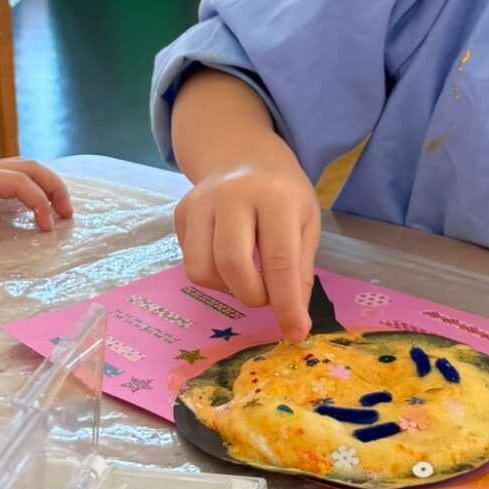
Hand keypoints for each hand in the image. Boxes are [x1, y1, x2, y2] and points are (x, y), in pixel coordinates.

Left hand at [0, 155, 72, 242]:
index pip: (19, 182)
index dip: (38, 202)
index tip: (46, 227)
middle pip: (28, 168)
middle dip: (53, 187)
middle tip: (68, 213)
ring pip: (18, 171)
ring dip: (42, 186)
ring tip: (55, 210)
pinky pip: (5, 182)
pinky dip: (24, 190)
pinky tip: (24, 210)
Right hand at [175, 159, 320, 340]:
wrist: (242, 156)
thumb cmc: (283, 195)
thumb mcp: (306, 224)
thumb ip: (301, 271)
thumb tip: (294, 323)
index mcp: (275, 197)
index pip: (279, 260)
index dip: (286, 303)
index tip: (294, 332)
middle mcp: (233, 195)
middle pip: (233, 265)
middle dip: (253, 296)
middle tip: (267, 297)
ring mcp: (200, 202)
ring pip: (203, 270)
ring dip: (228, 289)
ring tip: (247, 276)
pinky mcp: (181, 212)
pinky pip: (190, 262)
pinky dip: (213, 276)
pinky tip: (227, 259)